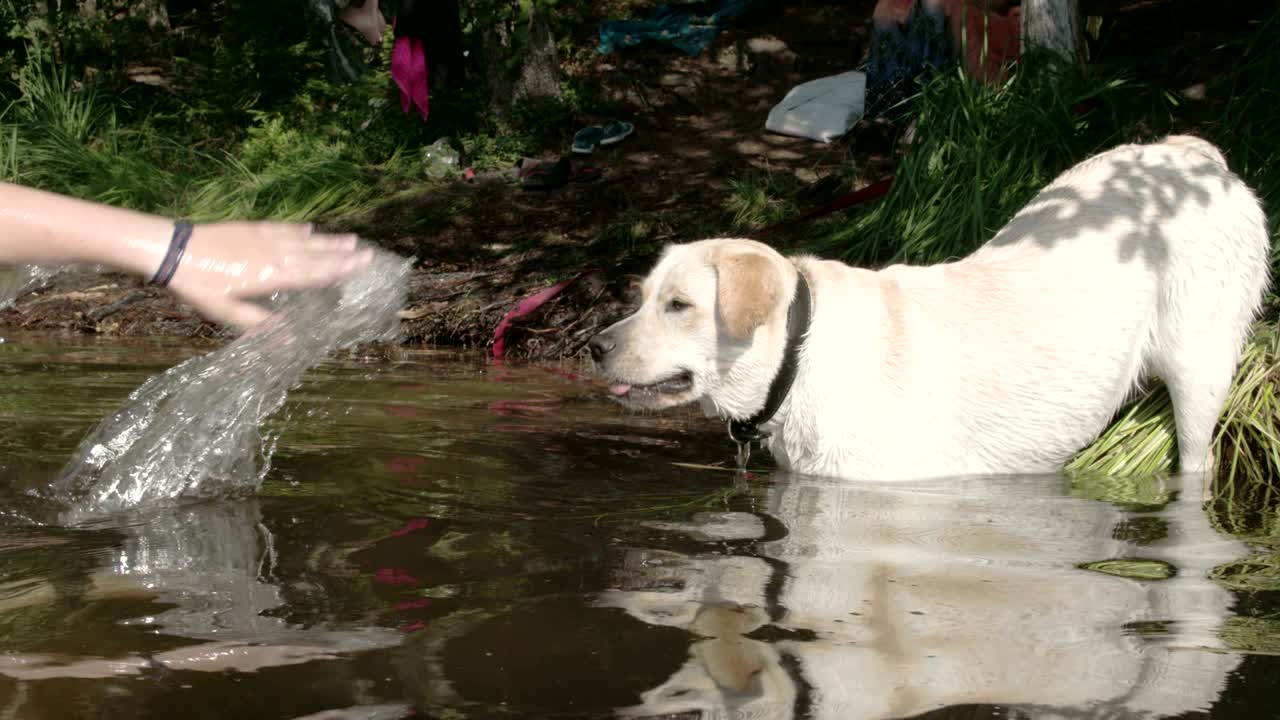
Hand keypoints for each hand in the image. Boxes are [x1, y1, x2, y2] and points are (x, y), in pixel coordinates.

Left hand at [160, 222, 374, 330]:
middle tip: (368, 252)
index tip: (363, 264)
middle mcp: (273, 254)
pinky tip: (309, 229)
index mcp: (271, 276)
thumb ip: (258, 324)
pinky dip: (298, 230)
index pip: (313, 274)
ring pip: (303, 240)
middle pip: (314, 254)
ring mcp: (263, 238)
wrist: (172, 249)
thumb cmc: (198, 284)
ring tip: (350, 239)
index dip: (340, 270)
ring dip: (327, 240)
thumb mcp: (225, 311)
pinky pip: (281, 228)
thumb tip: (289, 341)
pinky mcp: (250, 229)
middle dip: (342, 254)